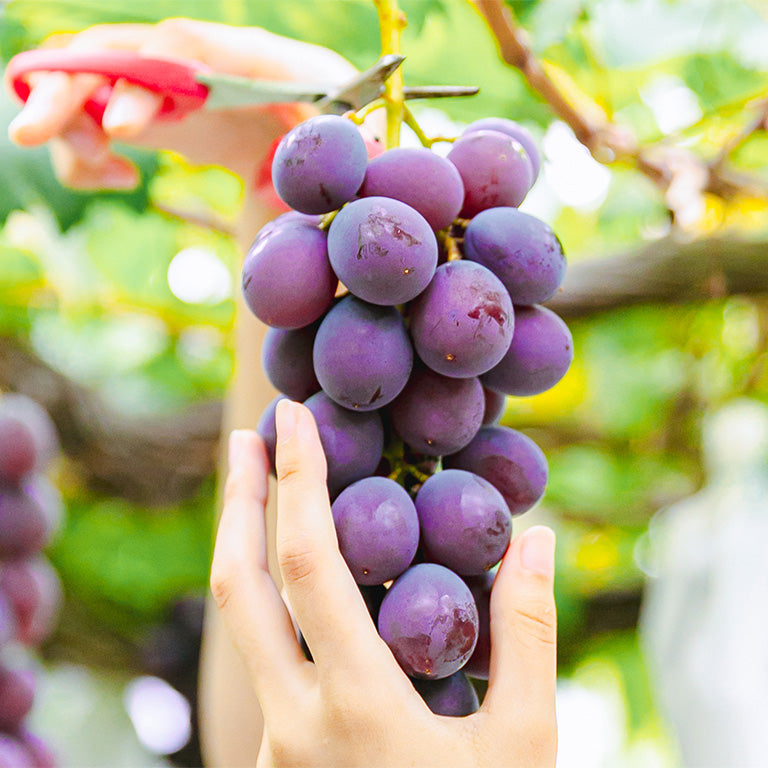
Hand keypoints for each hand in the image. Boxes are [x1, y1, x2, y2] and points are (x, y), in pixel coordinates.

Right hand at [5, 18, 356, 188]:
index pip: (191, 50)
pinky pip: (98, 120)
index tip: (123, 128)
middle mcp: (208, 65)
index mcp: (262, 65)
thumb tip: (327, 165)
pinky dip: (88, 151)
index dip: (148, 78)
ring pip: (96, 82)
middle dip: (73, 88)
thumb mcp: (358, 153)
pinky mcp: (161, 115)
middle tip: (32, 133)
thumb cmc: (347, 152)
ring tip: (104, 172)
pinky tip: (119, 179)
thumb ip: (346, 151)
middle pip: (124, 54)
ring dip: (70, 122)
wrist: (321, 165)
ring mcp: (177, 88)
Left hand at [211, 399, 557, 767]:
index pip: (307, 565)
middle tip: (244, 434)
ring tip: (253, 486)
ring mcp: (274, 743)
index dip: (295, 480)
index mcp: (356, 708)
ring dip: (239, 545)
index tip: (291, 419)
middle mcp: (293, 722)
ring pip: (238, 624)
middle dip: (236, 499)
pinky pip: (259, 657)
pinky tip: (288, 571)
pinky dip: (262, 596)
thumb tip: (534, 538)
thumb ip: (531, 635)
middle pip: (238, 586)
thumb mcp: (526, 744)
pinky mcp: (275, 755)